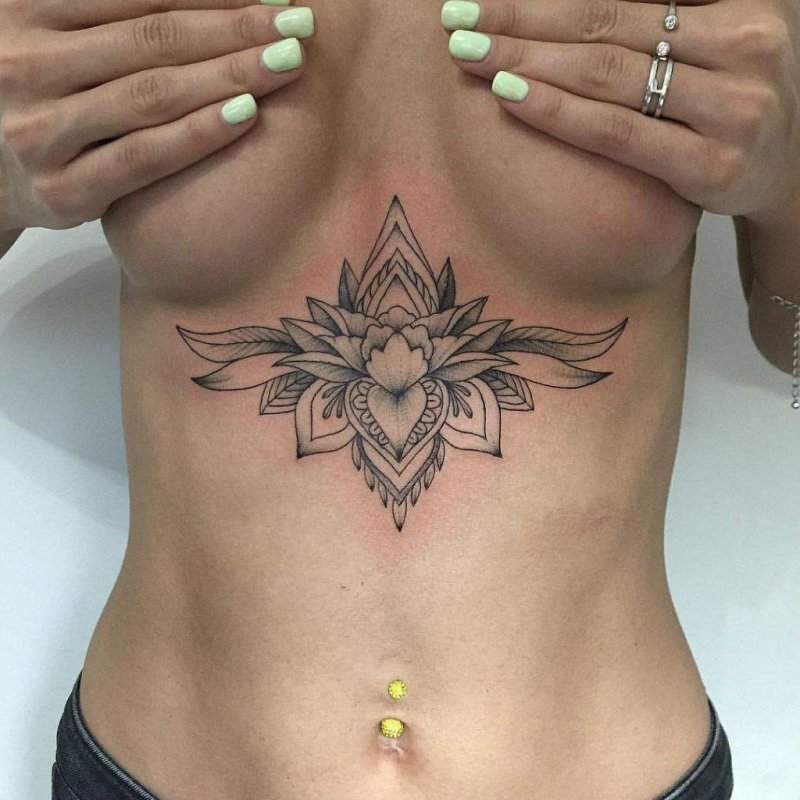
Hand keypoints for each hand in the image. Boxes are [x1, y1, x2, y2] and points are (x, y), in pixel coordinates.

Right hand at [0, 0, 313, 230]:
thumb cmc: (41, 95)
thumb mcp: (54, 32)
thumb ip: (109, 9)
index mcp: (22, 8)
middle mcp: (26, 63)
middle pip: (152, 38)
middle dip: (234, 27)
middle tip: (297, 22)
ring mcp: (41, 131)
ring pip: (152, 94)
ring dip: (231, 74)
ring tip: (288, 61)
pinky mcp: (62, 191)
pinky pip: (144, 157)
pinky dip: (200, 133)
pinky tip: (249, 114)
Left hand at [441, 0, 799, 218]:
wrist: (784, 175)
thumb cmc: (730, 95)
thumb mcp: (714, 32)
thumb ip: (659, 9)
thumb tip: (567, 4)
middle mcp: (746, 43)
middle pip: (606, 23)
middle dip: (521, 17)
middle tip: (458, 15)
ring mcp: (733, 108)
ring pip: (607, 73)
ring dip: (526, 59)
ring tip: (469, 51)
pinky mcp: (711, 166)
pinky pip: (616, 132)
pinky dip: (556, 111)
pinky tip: (507, 94)